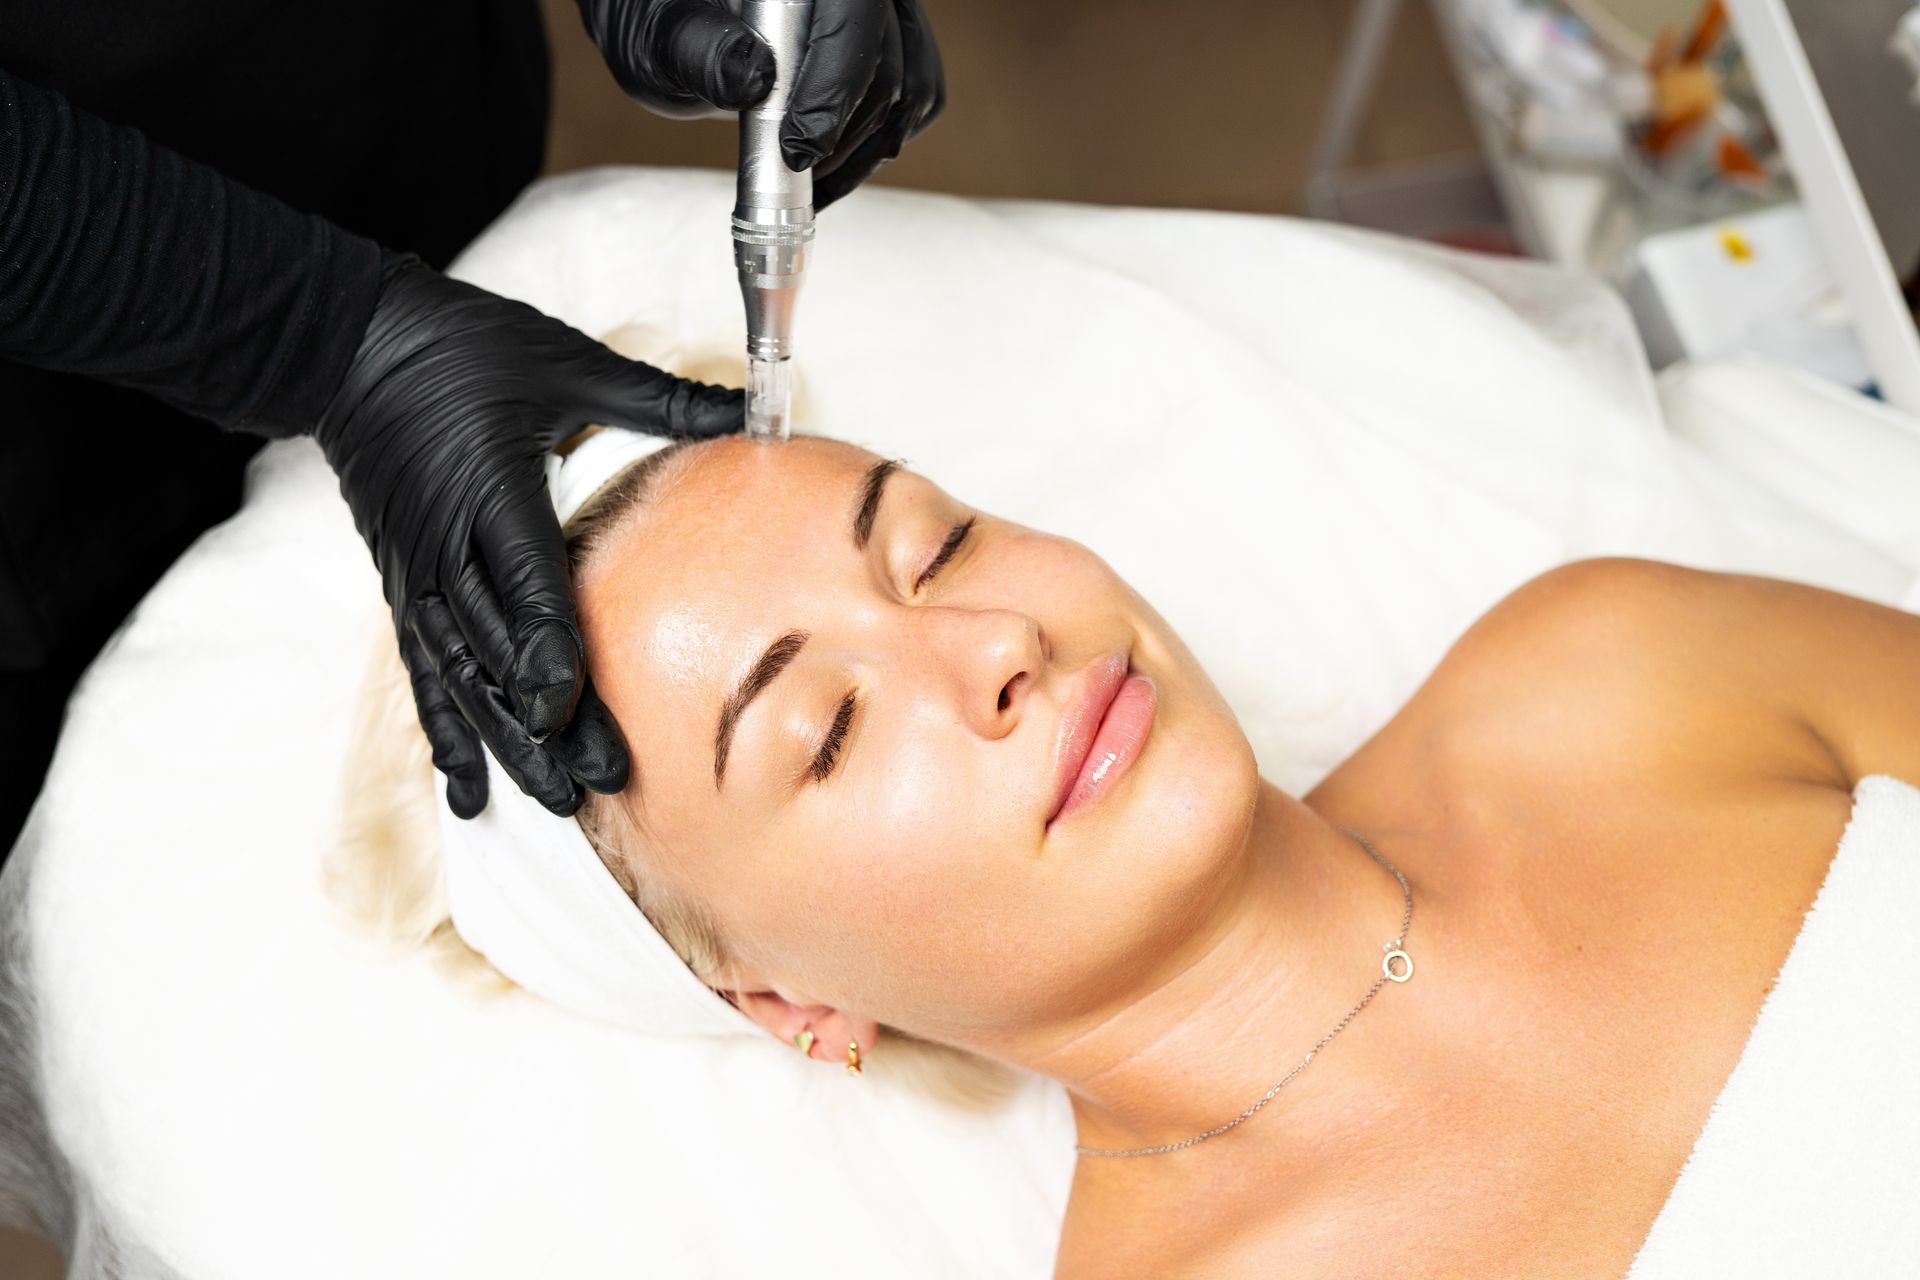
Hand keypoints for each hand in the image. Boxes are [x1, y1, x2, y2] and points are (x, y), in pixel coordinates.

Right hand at [316, 253, 740, 817]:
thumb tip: (756, 411)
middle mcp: (447, 545)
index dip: (543, 646)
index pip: (522, 580)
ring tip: (553, 799)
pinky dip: (447, 735)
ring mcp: (419, 575)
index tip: (565, 703)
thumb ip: (659, 399)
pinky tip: (468, 795)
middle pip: (500, 648)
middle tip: (601, 779)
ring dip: (505, 742)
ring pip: (463, 677)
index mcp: (488, 488)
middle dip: (547, 720)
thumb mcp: (564, 361)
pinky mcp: (403, 590)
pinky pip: (424, 674)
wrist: (346, 346)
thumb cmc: (462, 347)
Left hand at [576, 0, 945, 208]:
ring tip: (809, 181)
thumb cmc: (658, 20)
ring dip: (867, 148)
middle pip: (889, 57)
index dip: (837, 81)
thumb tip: (752, 77)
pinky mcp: (892, 45)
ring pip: (912, 84)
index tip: (800, 147)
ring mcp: (880, 12)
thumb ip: (697, 49)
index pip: (852, 11)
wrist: (672, 24)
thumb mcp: (655, 36)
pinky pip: (918, 98)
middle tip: (794, 174)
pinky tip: (830, 167)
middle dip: (844, 130)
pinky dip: (881, 144)